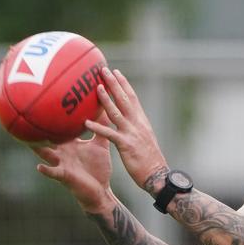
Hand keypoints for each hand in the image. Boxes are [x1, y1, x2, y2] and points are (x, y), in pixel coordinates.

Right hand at [32, 114, 114, 213]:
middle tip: (26, 116)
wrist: (101, 189)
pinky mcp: (65, 176)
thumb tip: (106, 108)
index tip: (48, 101)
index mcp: (71, 143)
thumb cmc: (98, 167)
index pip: (60, 127)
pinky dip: (47, 170)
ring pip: (46, 153)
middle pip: (48, 138)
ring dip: (37, 147)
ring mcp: (62, 163)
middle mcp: (63, 151)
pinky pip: (54, 173)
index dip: (54, 116)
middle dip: (38, 128)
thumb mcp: (101, 144)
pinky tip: (39, 166)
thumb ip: (102, 128)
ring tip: (27, 140)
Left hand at [85, 67, 167, 188]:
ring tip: (96, 87)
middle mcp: (138, 123)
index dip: (124, 84)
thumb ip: (137, 128)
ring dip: (106, 99)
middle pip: (125, 99)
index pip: (133, 98)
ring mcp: (132, 133)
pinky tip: (86, 122)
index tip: (116, 72)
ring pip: (117, 112)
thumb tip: (130, 122)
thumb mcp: (145, 139)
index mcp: (142, 121)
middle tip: (104, 70)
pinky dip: (98, 127)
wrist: (157, 174)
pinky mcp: (126, 144)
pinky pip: (109, 134)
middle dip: (114, 83)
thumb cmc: (150, 160)